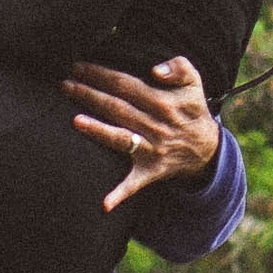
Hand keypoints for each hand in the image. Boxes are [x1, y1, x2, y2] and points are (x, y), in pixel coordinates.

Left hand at [63, 54, 221, 211]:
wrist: (207, 148)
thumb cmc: (192, 109)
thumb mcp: (195, 82)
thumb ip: (179, 67)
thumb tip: (155, 70)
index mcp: (164, 103)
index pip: (126, 85)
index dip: (101, 75)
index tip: (79, 67)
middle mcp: (156, 127)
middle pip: (117, 108)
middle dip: (89, 95)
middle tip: (64, 85)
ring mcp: (152, 150)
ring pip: (120, 138)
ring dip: (97, 130)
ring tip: (75, 120)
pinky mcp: (150, 171)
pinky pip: (133, 184)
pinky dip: (119, 195)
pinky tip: (104, 205)